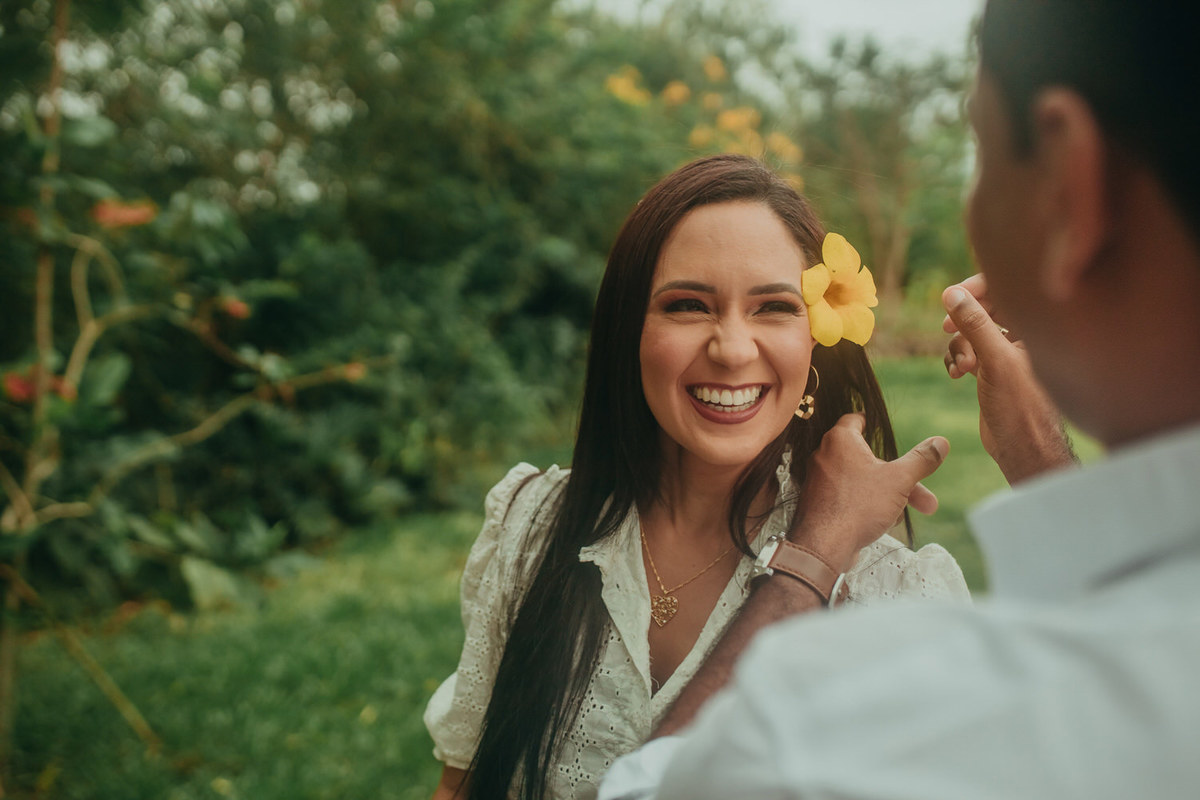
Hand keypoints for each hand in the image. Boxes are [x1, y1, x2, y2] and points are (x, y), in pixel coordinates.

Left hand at [789, 414, 947, 571]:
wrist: (823, 547)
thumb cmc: (858, 507)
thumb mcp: (898, 480)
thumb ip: (921, 460)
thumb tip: (941, 442)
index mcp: (840, 441)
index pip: (855, 420)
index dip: (871, 422)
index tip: (880, 426)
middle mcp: (825, 457)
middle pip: (870, 460)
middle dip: (902, 479)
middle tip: (926, 499)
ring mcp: (820, 481)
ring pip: (862, 482)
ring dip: (889, 495)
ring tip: (913, 513)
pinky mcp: (820, 503)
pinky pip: (849, 497)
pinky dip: (868, 505)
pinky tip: (886, 523)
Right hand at [942, 275, 1076, 484]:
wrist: (1023, 448)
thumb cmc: (1021, 407)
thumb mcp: (994, 360)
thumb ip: (974, 323)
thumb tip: (952, 293)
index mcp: (1037, 326)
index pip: (1006, 288)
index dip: (977, 287)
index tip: (952, 296)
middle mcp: (1025, 335)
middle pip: (986, 308)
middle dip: (964, 320)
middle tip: (947, 328)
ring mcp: (1008, 353)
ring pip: (973, 332)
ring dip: (959, 345)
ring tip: (961, 368)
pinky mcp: (994, 369)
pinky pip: (969, 351)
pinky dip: (957, 359)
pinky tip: (955, 374)